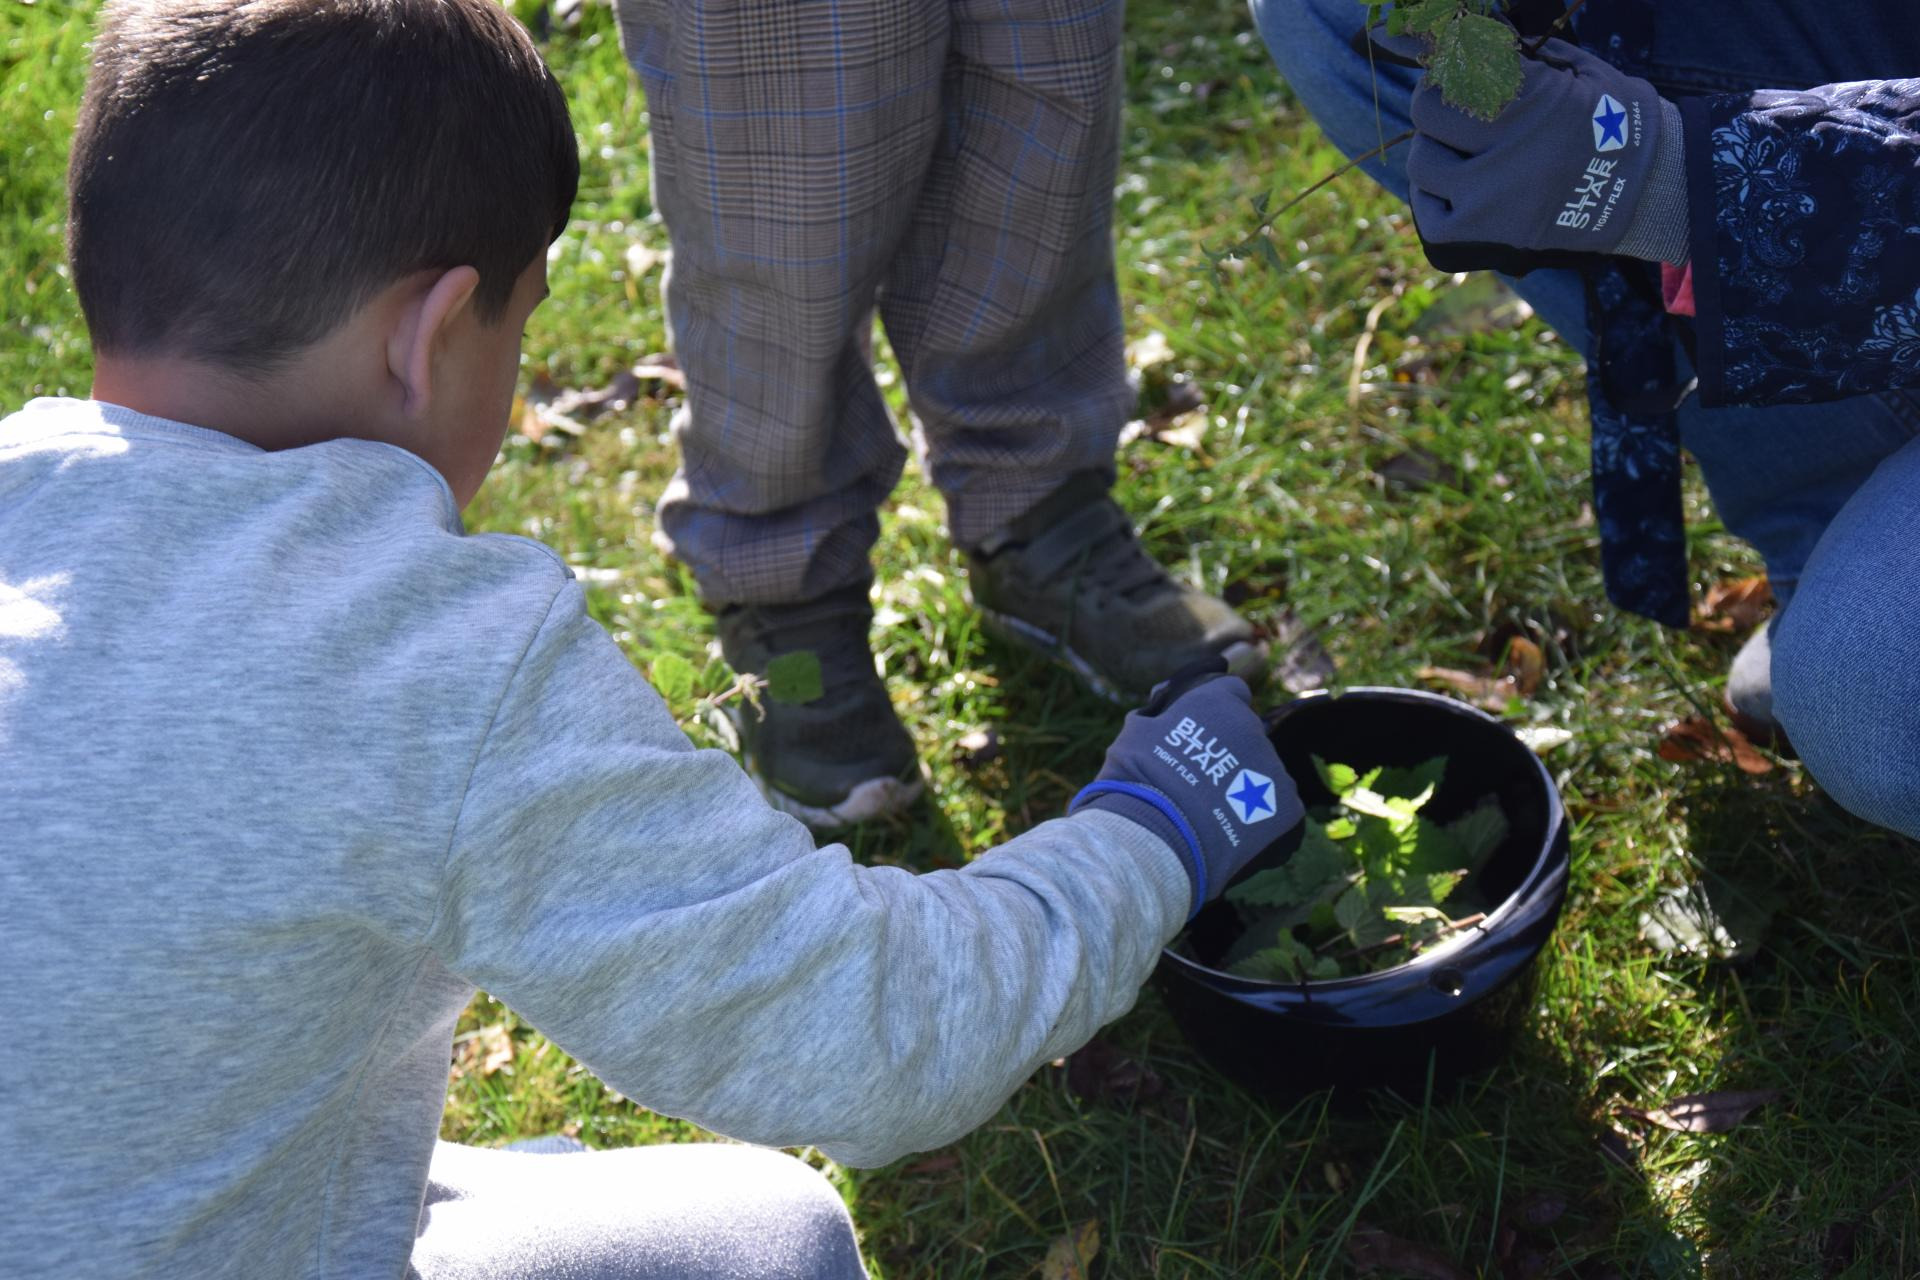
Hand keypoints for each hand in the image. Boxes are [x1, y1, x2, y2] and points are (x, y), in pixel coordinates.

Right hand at [1071, 663, 1302, 917]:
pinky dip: (1258, 817)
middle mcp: (1252, 728)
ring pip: (1262, 772)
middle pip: (1247, 735)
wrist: (1158, 834)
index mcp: (1218, 703)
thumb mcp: (1135, 733)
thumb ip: (1155, 717)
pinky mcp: (1286, 805)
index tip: (1204, 727)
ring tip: (1213, 811)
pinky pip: (1276, 806)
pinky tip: (1233, 830)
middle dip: (1229, 750)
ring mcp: (1273, 767)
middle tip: (1201, 778)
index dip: (1218, 710)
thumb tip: (1157, 711)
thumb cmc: (1138, 779)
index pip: (1232, 691)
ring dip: (1242, 784)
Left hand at [1386, 34, 1689, 267]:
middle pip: (1428, 111)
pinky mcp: (1484, 238)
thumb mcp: (1585, 74)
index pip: (1457, 66)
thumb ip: (1532, 56)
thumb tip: (1480, 36)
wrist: (1653, 194)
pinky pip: (1430, 215)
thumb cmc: (1619, 127)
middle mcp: (1506, 149)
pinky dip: (1434, 199)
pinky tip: (1452, 188)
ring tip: (1456, 150)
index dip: (1439, 55)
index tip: (1431, 52)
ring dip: (1434, 150)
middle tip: (1451, 106)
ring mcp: (1491, 199)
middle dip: (1437, 102)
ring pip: (1423, 163)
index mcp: (1533, 101)